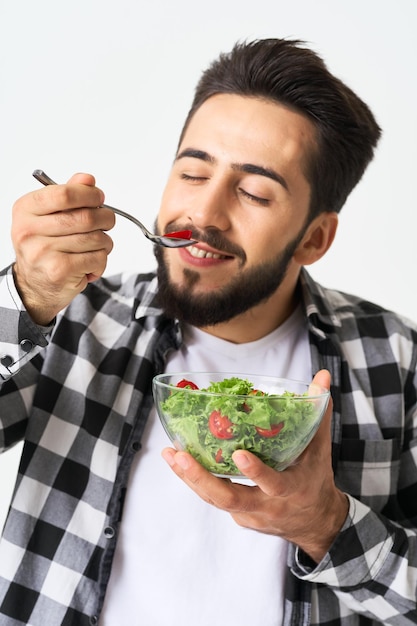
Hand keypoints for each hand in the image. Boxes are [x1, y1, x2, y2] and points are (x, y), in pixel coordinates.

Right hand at [12, 173, 114, 323]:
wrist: (36, 286)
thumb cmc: (45, 248)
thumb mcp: (49, 216)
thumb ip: (68, 195)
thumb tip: (88, 179)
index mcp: (26, 209)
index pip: (64, 193)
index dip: (89, 194)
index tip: (99, 198)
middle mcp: (29, 230)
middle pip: (85, 216)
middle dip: (105, 219)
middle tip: (107, 223)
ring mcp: (42, 251)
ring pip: (95, 238)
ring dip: (105, 243)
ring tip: (95, 248)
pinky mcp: (59, 271)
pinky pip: (97, 258)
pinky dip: (101, 261)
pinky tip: (89, 265)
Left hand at [162, 369, 348, 561]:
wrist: (316, 523)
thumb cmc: (315, 477)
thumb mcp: (320, 448)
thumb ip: (318, 412)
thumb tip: (323, 376)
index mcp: (291, 490)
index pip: (273, 483)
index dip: (256, 472)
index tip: (239, 454)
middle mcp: (267, 507)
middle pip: (229, 499)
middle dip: (202, 480)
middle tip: (180, 456)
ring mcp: (249, 514)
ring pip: (215, 500)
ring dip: (190, 478)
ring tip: (170, 454)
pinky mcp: (238, 516)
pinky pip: (214, 498)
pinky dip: (196, 481)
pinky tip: (179, 461)